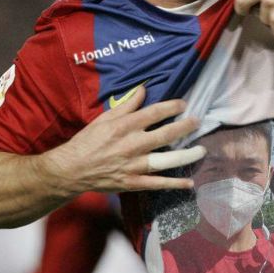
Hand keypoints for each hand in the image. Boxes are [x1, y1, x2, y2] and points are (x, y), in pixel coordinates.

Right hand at [40, 85, 204, 194]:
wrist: (71, 170)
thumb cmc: (87, 141)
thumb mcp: (104, 118)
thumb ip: (127, 105)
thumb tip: (144, 89)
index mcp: (125, 126)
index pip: (154, 113)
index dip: (172, 107)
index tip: (184, 104)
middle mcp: (132, 145)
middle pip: (166, 134)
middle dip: (186, 127)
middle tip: (198, 122)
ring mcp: (134, 166)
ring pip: (167, 160)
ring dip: (187, 155)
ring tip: (202, 150)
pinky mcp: (133, 183)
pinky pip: (158, 184)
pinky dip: (175, 184)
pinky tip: (189, 182)